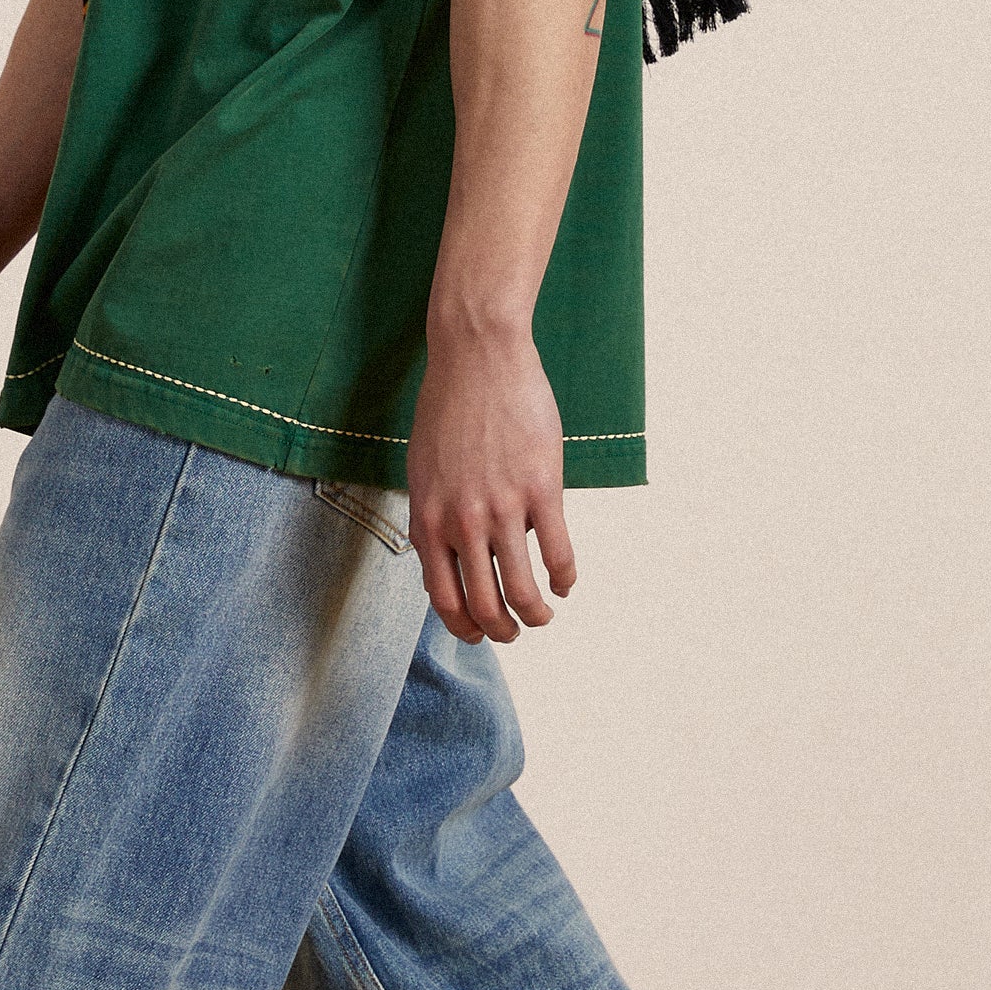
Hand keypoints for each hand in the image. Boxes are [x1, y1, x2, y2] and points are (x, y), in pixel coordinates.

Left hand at [405, 321, 578, 645]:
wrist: (477, 357)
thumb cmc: (448, 410)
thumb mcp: (424, 471)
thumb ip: (435, 517)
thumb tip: (457, 558)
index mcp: (428, 521)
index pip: (444, 599)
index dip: (465, 627)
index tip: (480, 632)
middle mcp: (462, 523)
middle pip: (484, 606)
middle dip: (502, 630)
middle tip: (515, 631)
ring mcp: (503, 508)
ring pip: (523, 591)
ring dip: (536, 615)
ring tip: (543, 615)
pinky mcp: (542, 489)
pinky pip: (558, 553)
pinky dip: (565, 578)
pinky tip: (566, 582)